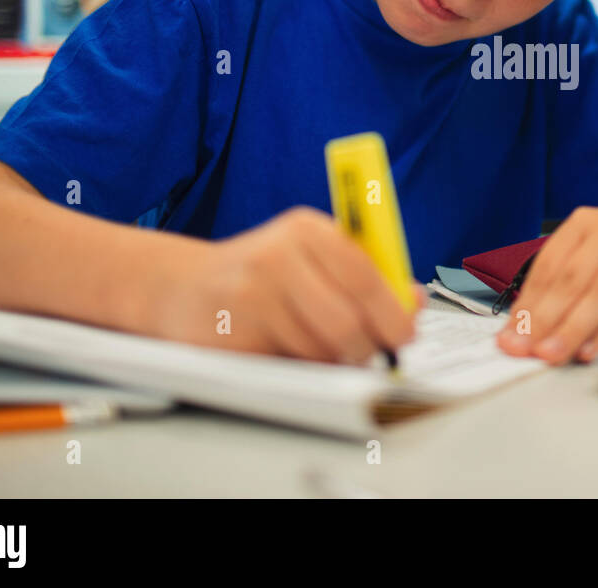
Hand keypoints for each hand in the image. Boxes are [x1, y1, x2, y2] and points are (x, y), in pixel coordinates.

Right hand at [154, 206, 422, 362]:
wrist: (181, 287)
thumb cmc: (263, 274)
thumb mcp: (313, 257)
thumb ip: (366, 275)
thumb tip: (415, 302)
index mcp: (306, 229)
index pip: (363, 275)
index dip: (392, 312)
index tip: (406, 335)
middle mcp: (276, 255)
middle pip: (346, 321)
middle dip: (366, 347)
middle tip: (371, 355)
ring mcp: (249, 295)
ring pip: (318, 350)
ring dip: (330, 361)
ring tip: (318, 346)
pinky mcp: (229, 333)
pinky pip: (287, 366)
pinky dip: (298, 367)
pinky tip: (285, 349)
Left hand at [495, 205, 597, 365]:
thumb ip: (566, 285)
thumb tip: (524, 329)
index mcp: (585, 222)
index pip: (549, 266)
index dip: (527, 304)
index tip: (509, 338)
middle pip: (572, 280)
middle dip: (545, 320)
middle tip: (524, 351)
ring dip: (575, 328)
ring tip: (553, 356)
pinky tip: (594, 351)